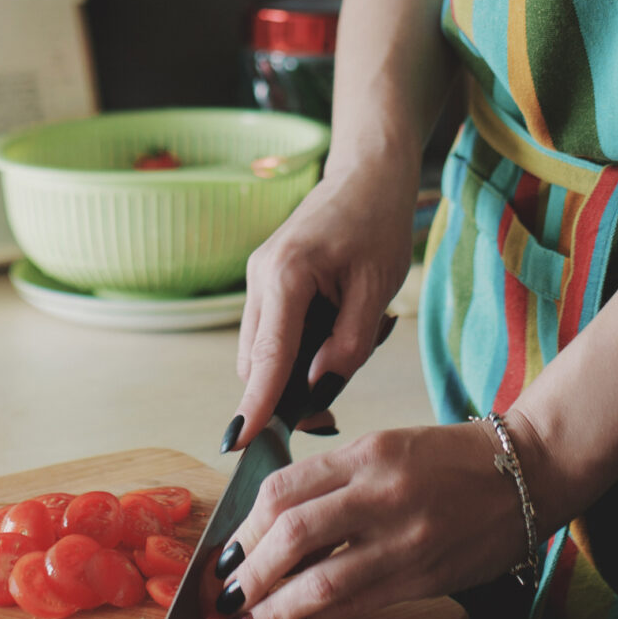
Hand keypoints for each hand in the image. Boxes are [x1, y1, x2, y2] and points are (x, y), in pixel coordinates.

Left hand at [207, 418, 530, 618]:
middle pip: (291, 532)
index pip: (283, 489)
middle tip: (222, 592)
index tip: (225, 551)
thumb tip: (275, 522)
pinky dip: (317, 617)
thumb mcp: (388, 446)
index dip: (243, 526)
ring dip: (273, 607)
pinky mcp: (423, 575)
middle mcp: (381, 491)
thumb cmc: (454, 458)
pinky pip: (357, 603)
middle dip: (246, 569)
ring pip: (320, 579)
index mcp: (368, 451)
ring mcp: (404, 537)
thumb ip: (336, 479)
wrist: (529, 471)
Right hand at [228, 164, 418, 446]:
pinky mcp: (266, 280)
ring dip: (290, 372)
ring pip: (260, 350)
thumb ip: (349, 345)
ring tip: (342, 361)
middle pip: (257, 361)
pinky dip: (292, 351)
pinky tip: (331, 337)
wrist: (367, 173)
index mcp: (286, 275)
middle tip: (331, 415)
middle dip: (282, 396)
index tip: (240, 445)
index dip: (256, 406)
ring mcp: (258, 277)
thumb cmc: (378, 223)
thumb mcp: (377, 289)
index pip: (267, 357)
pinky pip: (270, 332)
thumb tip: (319, 390)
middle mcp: (260, 277)